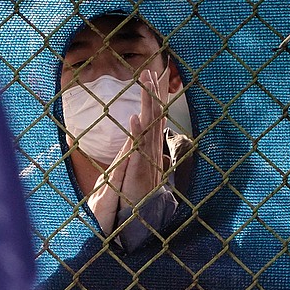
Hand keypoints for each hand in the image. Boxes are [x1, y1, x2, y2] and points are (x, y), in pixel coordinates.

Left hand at [120, 69, 167, 203]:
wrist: (139, 216)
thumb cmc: (136, 193)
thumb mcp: (139, 167)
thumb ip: (144, 152)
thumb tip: (148, 140)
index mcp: (150, 147)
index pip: (154, 118)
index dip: (155, 99)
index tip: (154, 79)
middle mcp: (151, 150)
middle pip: (154, 117)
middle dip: (152, 94)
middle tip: (150, 72)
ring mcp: (147, 158)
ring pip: (149, 126)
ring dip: (147, 104)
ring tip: (145, 84)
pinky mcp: (139, 169)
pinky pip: (138, 148)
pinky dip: (137, 132)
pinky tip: (135, 117)